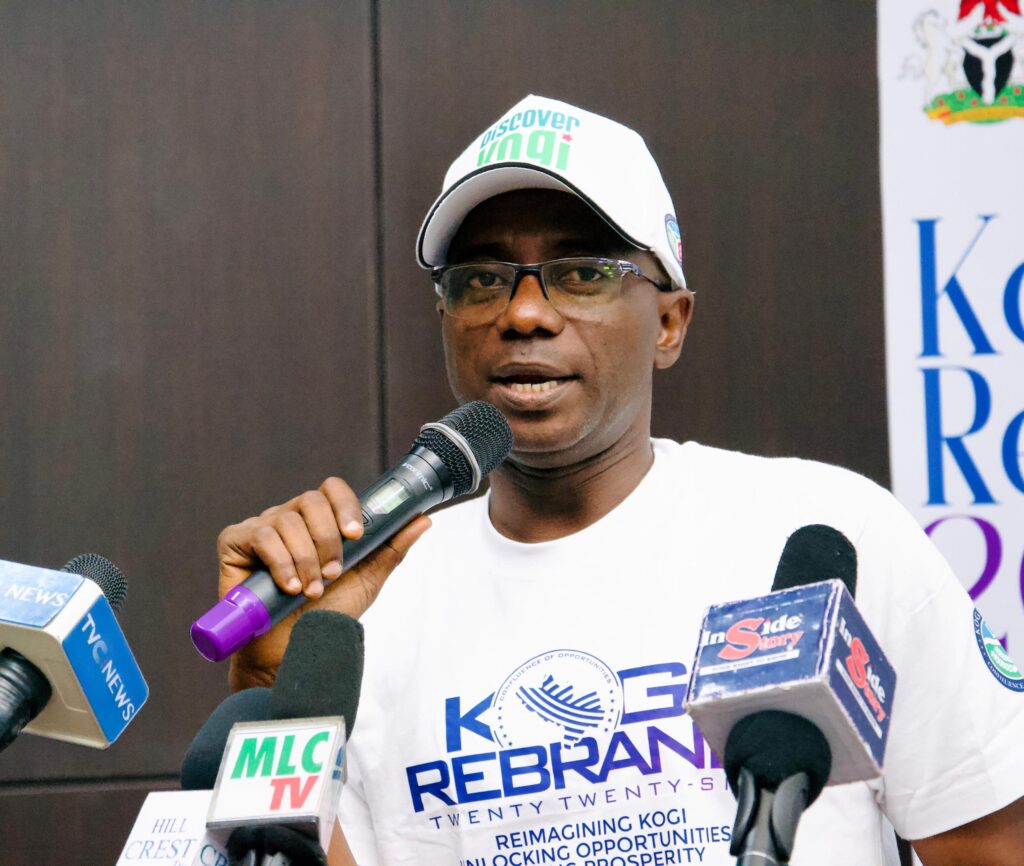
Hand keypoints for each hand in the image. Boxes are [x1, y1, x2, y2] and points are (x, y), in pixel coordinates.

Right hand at [216, 476, 430, 690]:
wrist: (293, 651)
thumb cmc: (327, 614)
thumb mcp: (367, 578)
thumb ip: (391, 546)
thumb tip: (423, 519)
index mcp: (319, 520)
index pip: (332, 489)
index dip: (345, 505)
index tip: (356, 535)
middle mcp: (290, 518)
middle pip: (311, 500)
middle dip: (327, 539)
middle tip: (333, 574)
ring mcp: (261, 528)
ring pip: (287, 520)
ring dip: (305, 558)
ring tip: (311, 589)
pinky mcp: (234, 543)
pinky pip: (260, 535)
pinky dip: (280, 561)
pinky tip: (288, 586)